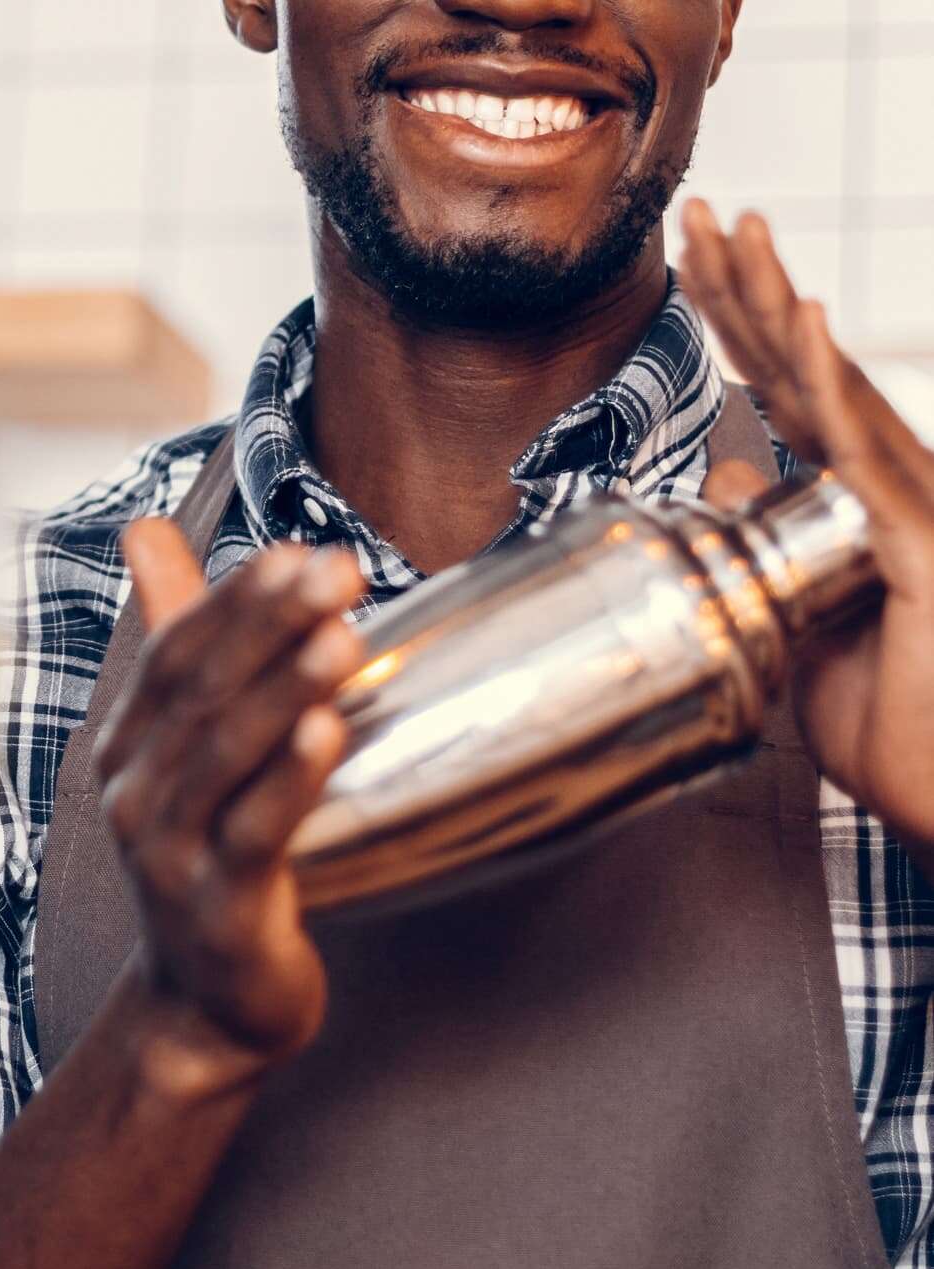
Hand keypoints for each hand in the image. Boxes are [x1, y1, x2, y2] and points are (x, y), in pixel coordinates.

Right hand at [95, 519, 365, 1088]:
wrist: (206, 1005)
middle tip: (340, 571)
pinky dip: (291, 778)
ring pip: (226, 755)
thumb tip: (145, 528)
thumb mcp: (187, 752)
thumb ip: (179, 643)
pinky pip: (256, 832)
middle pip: (202, 692)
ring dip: (286, 689)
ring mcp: (170, 854)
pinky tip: (328, 730)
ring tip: (343, 634)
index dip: (234, 598)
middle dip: (271, 624)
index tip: (300, 550)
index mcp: (130, 748)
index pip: (176, 653)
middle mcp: (137, 794)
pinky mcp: (219, 907)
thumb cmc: (210, 861)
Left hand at [679, 198, 933, 857]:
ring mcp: (913, 510)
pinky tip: (801, 326)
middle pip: (806, 373)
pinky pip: (868, 458)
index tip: (690, 266)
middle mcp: (889, 489)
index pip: (786, 399)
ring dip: (779, 307)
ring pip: (836, 391)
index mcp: (856, 505)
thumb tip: (730, 470)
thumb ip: (767, 548)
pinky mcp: (923, 547)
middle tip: (698, 215)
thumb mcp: (798, 624)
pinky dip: (830, 391)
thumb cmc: (893, 722)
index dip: (738, 329)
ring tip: (737, 233)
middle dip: (748, 290)